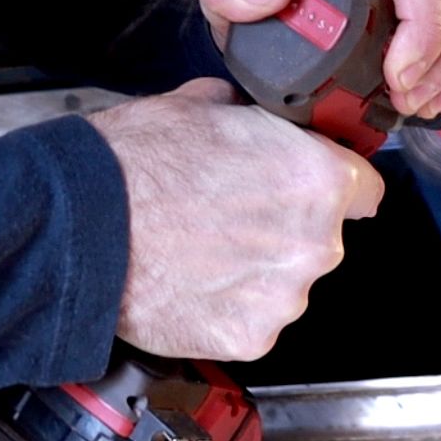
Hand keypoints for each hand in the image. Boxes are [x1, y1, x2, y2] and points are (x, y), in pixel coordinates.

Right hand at [91, 78, 383, 360]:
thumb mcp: (195, 104)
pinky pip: (253, 314)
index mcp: (312, 176)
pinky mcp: (248, 336)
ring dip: (256, 263)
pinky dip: (228, 299)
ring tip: (198, 242)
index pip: (365, 186)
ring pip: (286, 278)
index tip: (310, 184)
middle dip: (284, 221)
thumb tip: (249, 117)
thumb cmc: (131, 162)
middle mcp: (312, 242)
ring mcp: (282, 296)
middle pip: (322, 234)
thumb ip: (248, 116)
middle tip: (229, 206)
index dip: (333, 179)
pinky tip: (189, 274)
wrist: (76, 223)